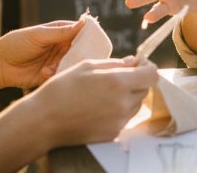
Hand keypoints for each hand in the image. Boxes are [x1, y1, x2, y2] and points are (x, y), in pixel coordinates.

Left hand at [0, 20, 82, 89]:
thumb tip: (83, 23)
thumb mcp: (39, 35)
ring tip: (48, 66)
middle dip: (76, 54)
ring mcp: (57, 60)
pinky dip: (56, 74)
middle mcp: (61, 45)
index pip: (80, 32)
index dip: (87, 36)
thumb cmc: (17, 44)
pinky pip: (62, 75)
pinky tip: (44, 72)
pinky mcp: (52, 74)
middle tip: (69, 57)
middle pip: (79, 50)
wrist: (0, 65)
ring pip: (72, 63)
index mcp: (59, 31)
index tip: (91, 42)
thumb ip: (61, 32)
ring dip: (63, 65)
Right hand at [28, 58, 158, 145]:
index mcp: (118, 82)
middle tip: (117, 78)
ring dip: (127, 97)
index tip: (140, 65)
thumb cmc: (62, 88)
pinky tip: (98, 108)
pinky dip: (117, 111)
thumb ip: (114, 63)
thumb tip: (133, 61)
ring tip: (103, 94)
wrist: (44, 120)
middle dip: (136, 82)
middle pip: (145, 90)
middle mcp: (122, 103)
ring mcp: (119, 121)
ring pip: (135, 105)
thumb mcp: (86, 66)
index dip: (148, 67)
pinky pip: (124, 118)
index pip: (152, 75)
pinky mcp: (112, 133)